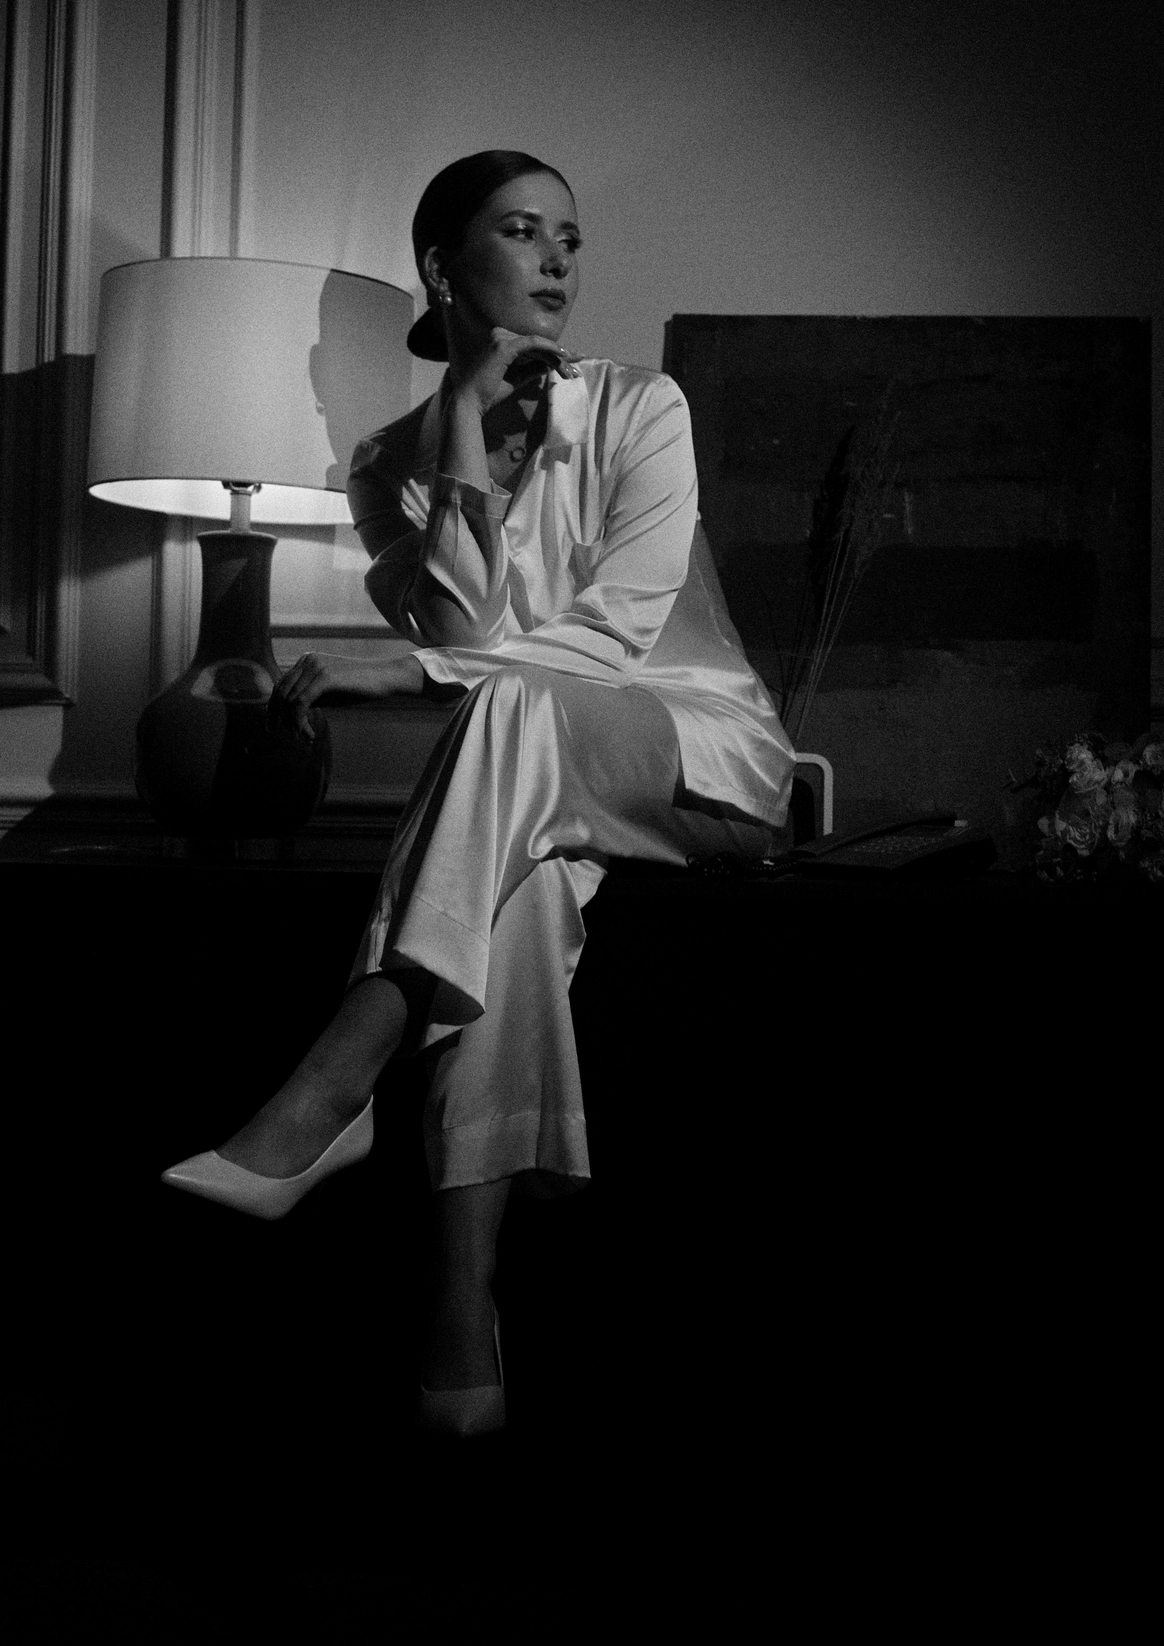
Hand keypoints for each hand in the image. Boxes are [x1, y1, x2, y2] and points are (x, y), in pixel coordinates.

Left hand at [269, 652, 424, 739]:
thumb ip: (310, 697)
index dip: (274, 708)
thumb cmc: (361, 688)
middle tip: (290, 738)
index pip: (281, 685)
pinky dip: (301, 723)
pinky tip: (311, 735)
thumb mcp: (330, 692)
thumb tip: (289, 714)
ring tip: (305, 739)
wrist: (386, 677)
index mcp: (307, 660)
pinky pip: (301, 704)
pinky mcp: (324, 677)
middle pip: (280, 692)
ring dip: (294, 725)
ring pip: (289, 700)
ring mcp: (315, 666)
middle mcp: (307, 660)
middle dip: (280, 718)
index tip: (275, 727)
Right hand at [448, 326, 578, 418]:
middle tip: (576, 369)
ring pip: (538, 345)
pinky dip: (549, 349)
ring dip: (557, 357)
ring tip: (572, 370)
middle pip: (537, 344)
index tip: (570, 365)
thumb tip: (548, 365)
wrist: (470, 403)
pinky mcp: (504, 345)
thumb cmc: (489, 393)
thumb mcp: (516, 379)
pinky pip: (533, 343)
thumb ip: (532, 369)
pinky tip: (564, 356)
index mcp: (500, 341)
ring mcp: (501, 338)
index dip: (552, 355)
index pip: (532, 346)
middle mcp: (500, 334)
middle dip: (559, 358)